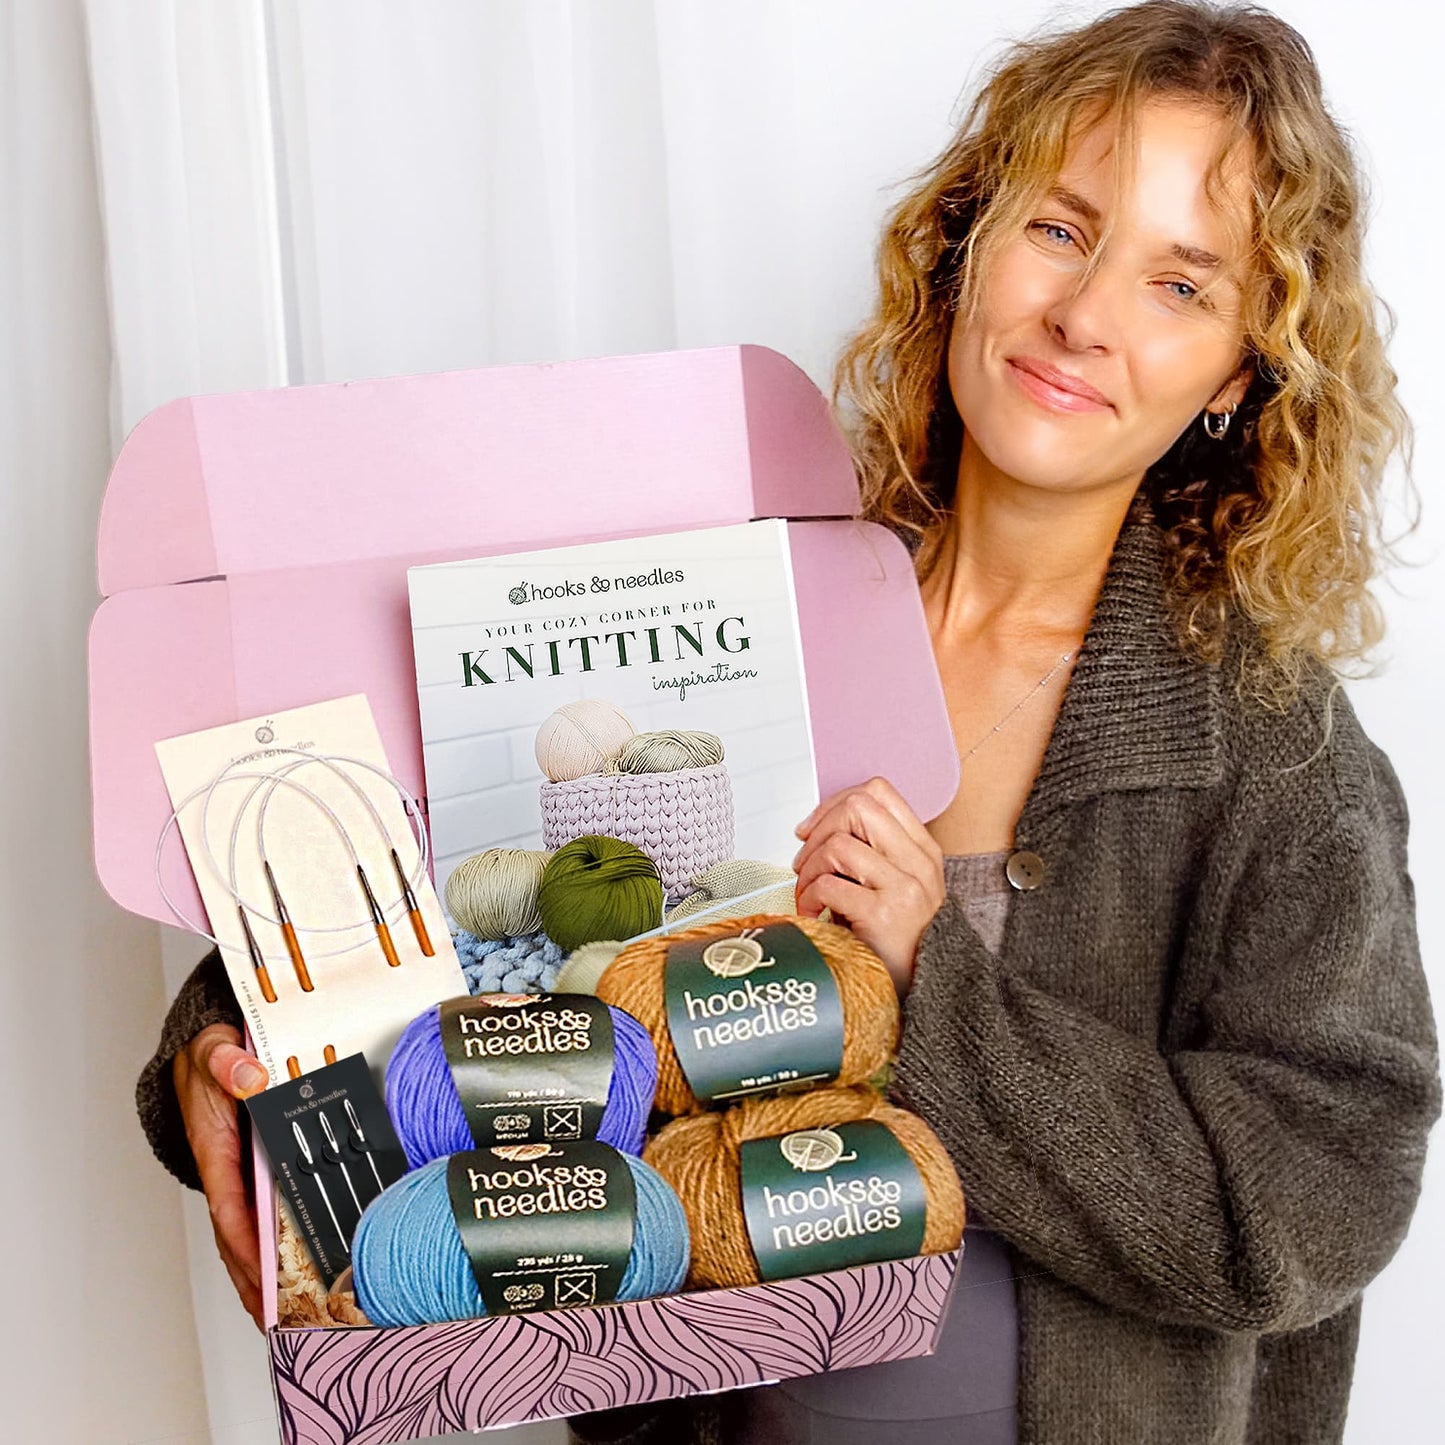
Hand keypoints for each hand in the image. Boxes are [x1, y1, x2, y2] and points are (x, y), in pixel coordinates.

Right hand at [173, 1023, 268, 1328]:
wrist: (205, 1049)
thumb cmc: (209, 1054)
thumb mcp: (214, 1048)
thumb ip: (227, 1060)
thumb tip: (248, 1075)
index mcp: (214, 1145)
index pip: (227, 1202)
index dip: (243, 1237)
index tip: (260, 1268)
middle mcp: (222, 1167)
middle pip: (233, 1233)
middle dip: (250, 1276)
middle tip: (273, 1315)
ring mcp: (234, 1173)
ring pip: (243, 1231)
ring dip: (257, 1272)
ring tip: (280, 1313)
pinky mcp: (247, 1171)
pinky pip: (256, 1214)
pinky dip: (265, 1245)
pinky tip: (284, 1269)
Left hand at [792, 776, 945, 991]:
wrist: (923, 992)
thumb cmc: (897, 940)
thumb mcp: (895, 886)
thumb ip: (870, 852)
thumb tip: (817, 827)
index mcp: (922, 850)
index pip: (878, 792)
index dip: (834, 803)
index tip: (813, 829)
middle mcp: (919, 864)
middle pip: (858, 807)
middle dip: (819, 829)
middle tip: (805, 861)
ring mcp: (905, 889)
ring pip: (839, 844)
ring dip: (809, 868)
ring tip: (808, 892)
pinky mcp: (884, 916)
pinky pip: (830, 884)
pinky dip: (809, 896)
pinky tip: (814, 913)